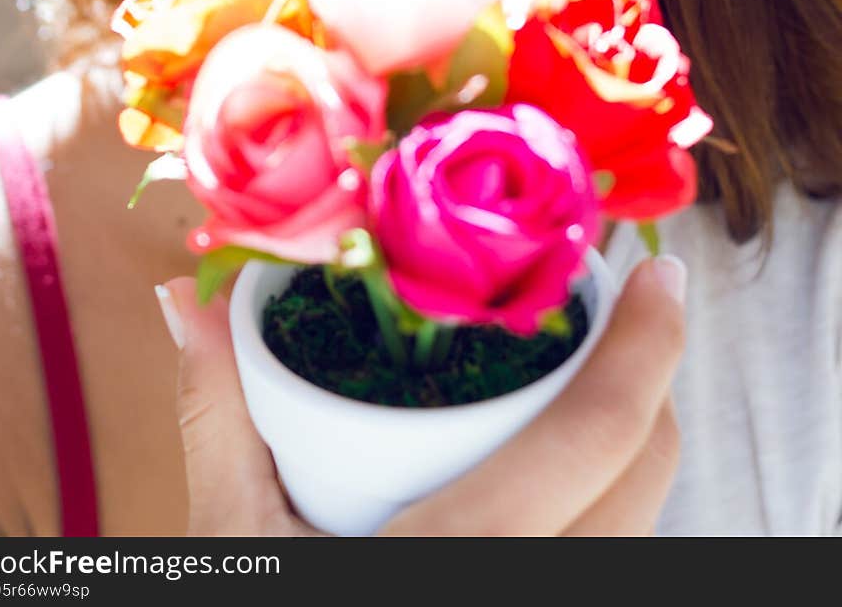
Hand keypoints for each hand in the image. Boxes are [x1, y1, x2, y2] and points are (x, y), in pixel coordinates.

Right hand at [157, 254, 685, 536]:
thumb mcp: (232, 540)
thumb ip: (218, 412)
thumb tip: (188, 298)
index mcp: (464, 560)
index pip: (600, 438)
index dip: (649, 343)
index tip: (659, 274)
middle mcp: (532, 596)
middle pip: (647, 471)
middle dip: (648, 379)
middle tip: (612, 312)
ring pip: (641, 523)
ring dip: (631, 445)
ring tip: (588, 382)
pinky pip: (611, 560)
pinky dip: (608, 502)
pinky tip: (561, 475)